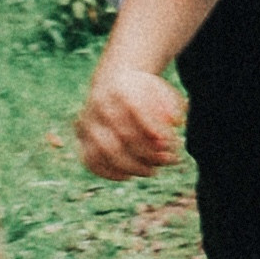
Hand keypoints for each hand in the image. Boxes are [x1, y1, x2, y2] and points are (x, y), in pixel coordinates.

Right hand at [75, 62, 185, 179]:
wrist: (112, 83)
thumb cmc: (144, 92)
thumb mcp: (162, 90)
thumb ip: (173, 105)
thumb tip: (178, 122)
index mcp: (120, 88)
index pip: (134, 108)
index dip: (152, 127)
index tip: (169, 141)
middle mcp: (99, 104)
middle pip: (122, 134)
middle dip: (148, 152)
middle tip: (166, 160)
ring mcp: (87, 122)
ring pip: (104, 151)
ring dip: (131, 166)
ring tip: (151, 171)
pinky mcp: (81, 138)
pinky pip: (90, 160)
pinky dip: (109, 172)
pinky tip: (128, 175)